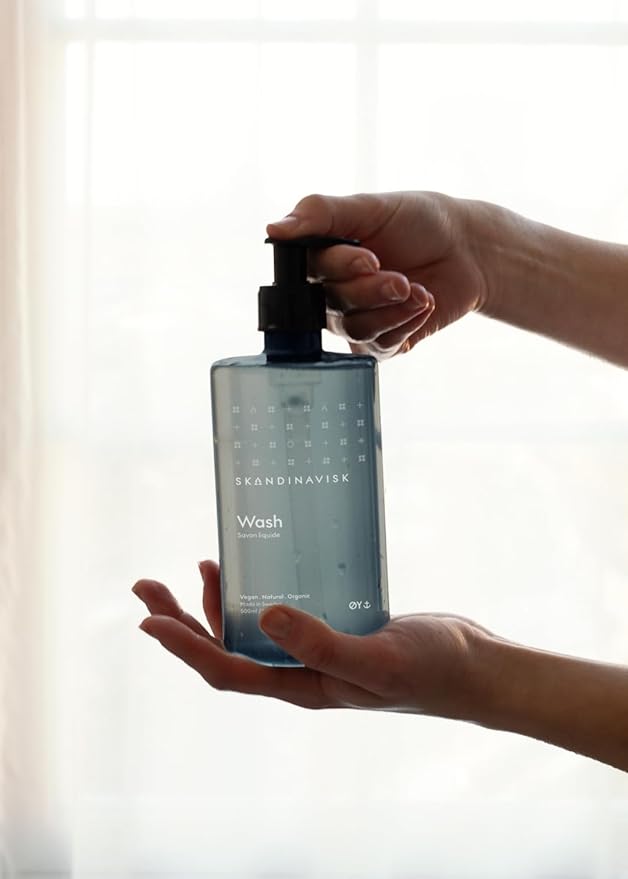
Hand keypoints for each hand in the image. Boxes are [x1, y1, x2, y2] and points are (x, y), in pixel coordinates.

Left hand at [132, 560, 495, 718]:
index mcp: (301, 688)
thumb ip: (323, 643)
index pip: (225, 670)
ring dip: (216, 604)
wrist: (475, 667)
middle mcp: (300, 673)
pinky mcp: (335, 628)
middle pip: (224, 650)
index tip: (146, 619)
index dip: (182, 646)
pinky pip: (283, 614)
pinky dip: (260, 593)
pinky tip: (262, 569)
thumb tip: (264, 615)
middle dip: (181, 620)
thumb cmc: (433, 671)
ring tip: (201, 567)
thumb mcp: (377, 658)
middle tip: (146, 586)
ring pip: (250, 631)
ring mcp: (317, 651)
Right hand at [267, 191, 488, 359]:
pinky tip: (424, 304)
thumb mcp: (370, 206)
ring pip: (354, 329)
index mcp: (323, 255)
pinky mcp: (381, 342)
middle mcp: (332, 291)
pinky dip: (405, 325)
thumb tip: (272, 229)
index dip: (341, 268)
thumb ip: (319, 213)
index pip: (311, 271)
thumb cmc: (419, 221)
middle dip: (372, 291)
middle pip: (333, 303)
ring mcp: (356, 318)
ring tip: (418, 291)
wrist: (467, 249)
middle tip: (402, 278)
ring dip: (391, 311)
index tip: (371, 258)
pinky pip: (379, 347)